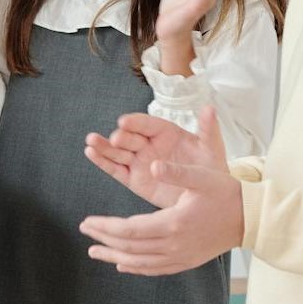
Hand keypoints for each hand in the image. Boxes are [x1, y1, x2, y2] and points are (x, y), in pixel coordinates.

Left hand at [79, 108, 244, 274]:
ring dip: (115, 256)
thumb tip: (154, 165)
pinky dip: (137, 268)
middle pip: (130, 247)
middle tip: (84, 230)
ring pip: (140, 262)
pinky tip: (123, 264)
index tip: (87, 221)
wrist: (252, 218)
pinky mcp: (187, 261)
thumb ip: (177, 172)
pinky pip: (156, 269)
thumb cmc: (227, 194)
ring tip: (94, 252)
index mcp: (174, 223)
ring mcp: (181, 256)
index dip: (105, 227)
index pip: (130, 229)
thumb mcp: (202, 177)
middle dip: (104, 239)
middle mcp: (175, 244)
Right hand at [84, 109, 222, 207]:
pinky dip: (102, 162)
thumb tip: (209, 107)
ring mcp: (138, 161)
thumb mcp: (212, 148)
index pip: (147, 124)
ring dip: (103, 146)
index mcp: (165, 132)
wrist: (205, 196)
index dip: (135, 122)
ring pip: (117, 152)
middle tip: (115, 139)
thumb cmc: (209, 169)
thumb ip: (208, 129)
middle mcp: (149, 144)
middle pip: (130, 137)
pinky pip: (115, 169)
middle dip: (120, 137)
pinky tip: (90, 153)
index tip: (125, 121)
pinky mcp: (132, 179)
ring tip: (91, 142)